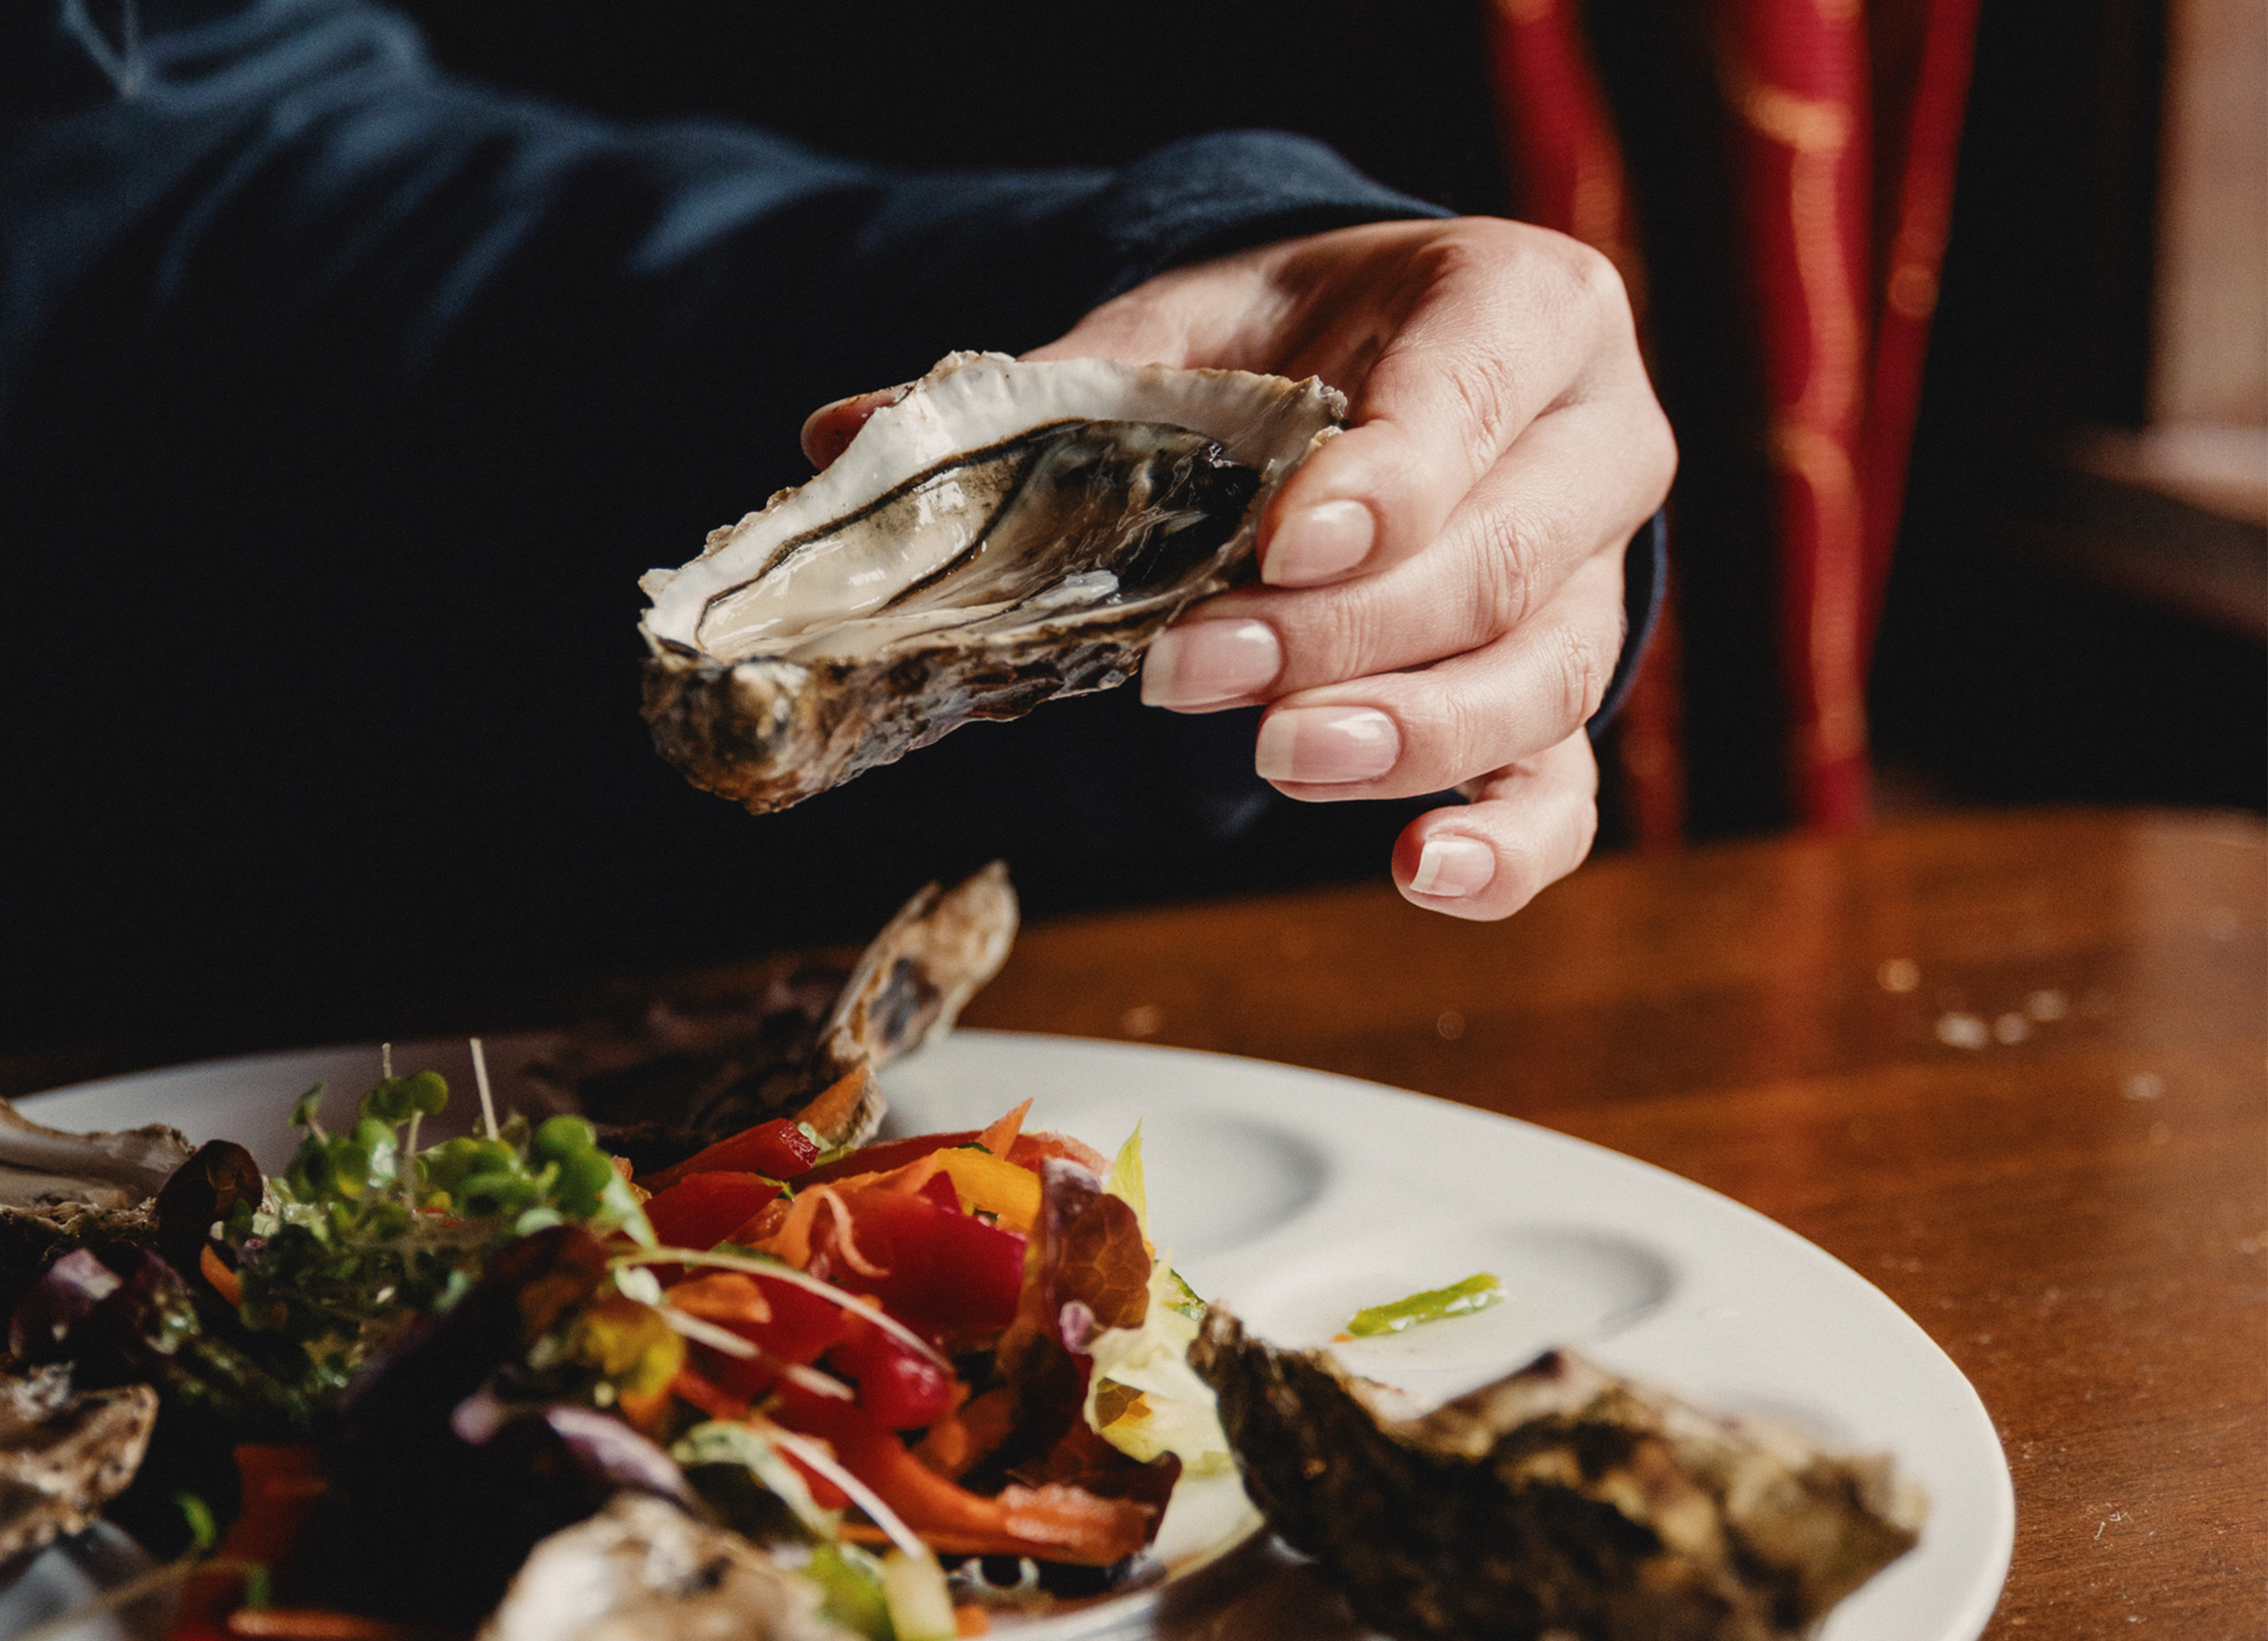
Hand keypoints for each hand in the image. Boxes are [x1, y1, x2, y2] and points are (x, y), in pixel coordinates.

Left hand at [804, 218, 1673, 917]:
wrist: (1383, 382)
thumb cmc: (1295, 348)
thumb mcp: (1182, 334)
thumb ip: (1044, 389)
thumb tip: (836, 437)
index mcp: (1521, 310)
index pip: (1476, 395)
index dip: (1391, 478)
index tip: (1284, 543)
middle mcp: (1596, 448)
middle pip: (1510, 561)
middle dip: (1349, 631)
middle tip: (1202, 671)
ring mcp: (1594, 589)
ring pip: (1543, 682)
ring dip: (1404, 737)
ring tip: (1279, 761)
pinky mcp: (1566, 702)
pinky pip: (1564, 793)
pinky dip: (1501, 847)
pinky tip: (1416, 876)